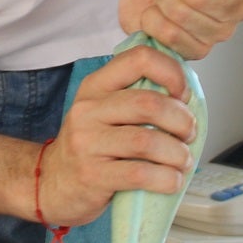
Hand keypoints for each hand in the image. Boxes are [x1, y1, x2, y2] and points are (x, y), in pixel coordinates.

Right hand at [34, 45, 198, 226]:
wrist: (53, 183)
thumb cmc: (92, 147)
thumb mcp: (105, 112)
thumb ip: (137, 98)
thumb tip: (188, 97)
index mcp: (96, 86)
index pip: (139, 58)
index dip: (172, 73)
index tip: (183, 95)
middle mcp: (88, 109)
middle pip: (149, 103)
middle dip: (182, 120)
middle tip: (189, 134)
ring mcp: (87, 142)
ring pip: (147, 141)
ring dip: (178, 154)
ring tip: (182, 161)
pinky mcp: (92, 175)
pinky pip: (140, 174)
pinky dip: (167, 179)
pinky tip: (172, 181)